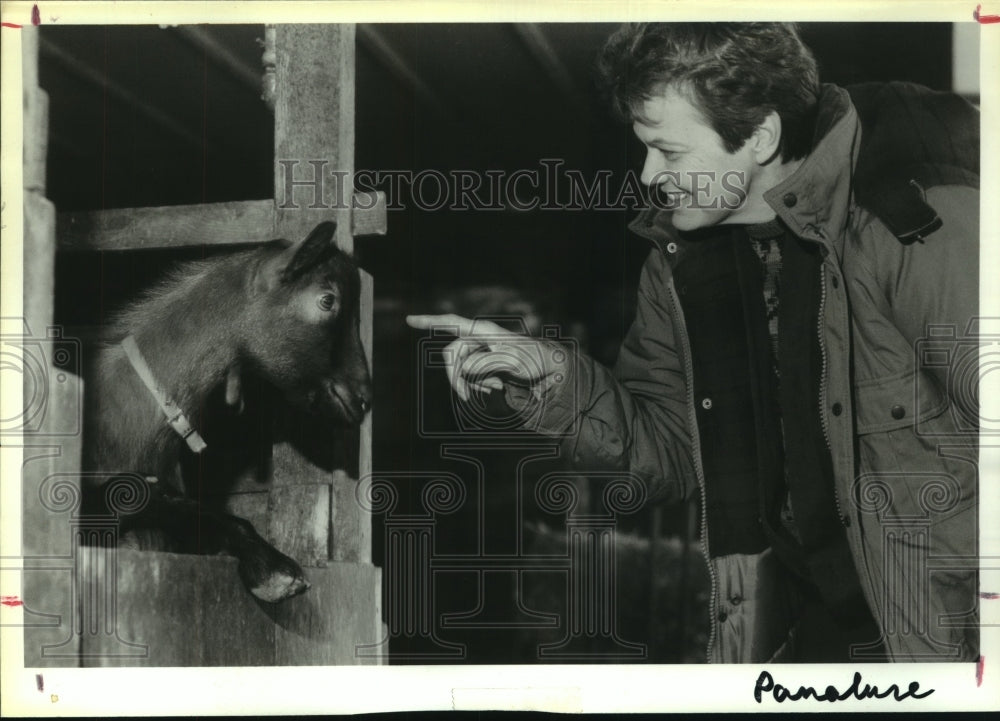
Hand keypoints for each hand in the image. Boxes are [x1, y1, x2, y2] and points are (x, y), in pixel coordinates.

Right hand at [405, 314, 568, 401]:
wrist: (551, 367)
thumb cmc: (535, 359)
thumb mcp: (513, 360)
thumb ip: (486, 362)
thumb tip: (465, 368)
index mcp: (484, 331)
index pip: (451, 322)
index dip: (429, 321)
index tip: (408, 320)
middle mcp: (479, 338)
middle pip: (452, 355)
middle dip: (455, 376)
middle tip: (465, 397)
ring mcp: (481, 350)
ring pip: (461, 368)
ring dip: (472, 382)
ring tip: (495, 387)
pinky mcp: (485, 362)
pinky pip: (471, 374)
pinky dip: (478, 384)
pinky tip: (495, 387)